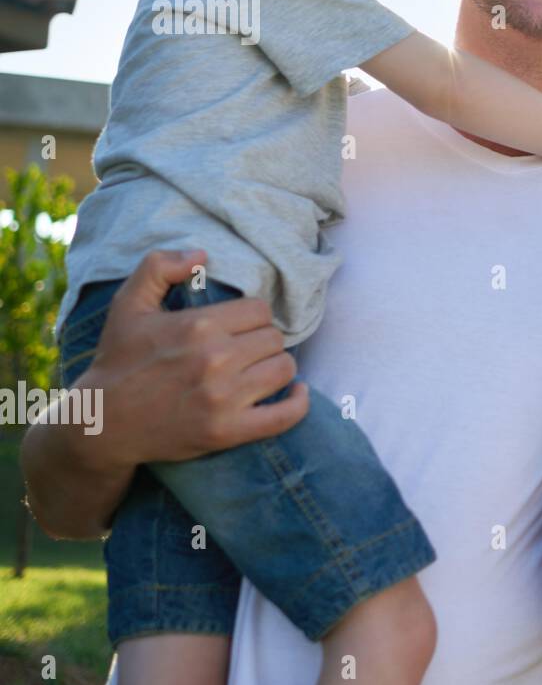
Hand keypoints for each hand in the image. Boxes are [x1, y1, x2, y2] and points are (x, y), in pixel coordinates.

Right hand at [81, 249, 308, 469]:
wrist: (101, 424)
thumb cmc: (118, 360)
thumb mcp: (128, 304)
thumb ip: (159, 266)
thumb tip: (202, 253)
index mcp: (199, 326)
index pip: (260, 310)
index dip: (252, 317)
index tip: (238, 327)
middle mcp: (215, 360)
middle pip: (274, 338)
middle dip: (262, 341)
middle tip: (244, 350)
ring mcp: (224, 399)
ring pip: (284, 368)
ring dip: (276, 367)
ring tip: (257, 369)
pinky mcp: (228, 431)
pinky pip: (286, 415)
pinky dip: (298, 402)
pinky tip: (296, 392)